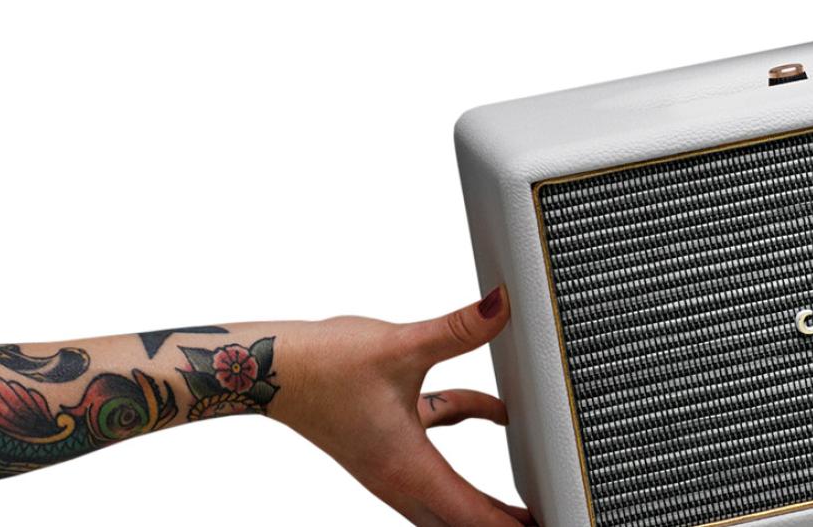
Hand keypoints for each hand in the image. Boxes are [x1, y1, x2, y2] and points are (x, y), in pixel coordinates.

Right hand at [270, 290, 533, 525]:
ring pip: (449, 494)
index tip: (543, 525)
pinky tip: (498, 414)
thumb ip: (459, 329)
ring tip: (524, 501)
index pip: (471, 515)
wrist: (269, 367)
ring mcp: (392, 461)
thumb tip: (501, 306)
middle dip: (500, 525)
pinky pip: (438, 447)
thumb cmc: (322, 366)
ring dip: (483, 500)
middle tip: (542, 522)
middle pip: (460, 519)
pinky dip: (469, 434)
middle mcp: (400, 476)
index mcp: (407, 468)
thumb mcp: (401, 345)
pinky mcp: (387, 438)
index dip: (511, 526)